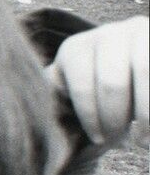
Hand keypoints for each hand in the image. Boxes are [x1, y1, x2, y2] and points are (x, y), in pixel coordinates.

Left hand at [45, 16, 148, 145]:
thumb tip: (35, 121)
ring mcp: (138, 32)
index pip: (82, 88)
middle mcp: (106, 34)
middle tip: (125, 143)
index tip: (99, 140)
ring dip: (146, 114)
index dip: (91, 120)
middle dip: (117, 119)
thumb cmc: (97, 88)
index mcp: (75, 49)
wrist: (132, 63)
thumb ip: (56, 99)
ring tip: (144, 141)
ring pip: (144, 72)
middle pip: (113, 84)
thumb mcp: (73, 89)